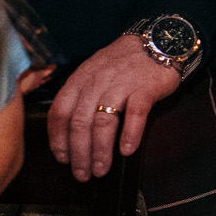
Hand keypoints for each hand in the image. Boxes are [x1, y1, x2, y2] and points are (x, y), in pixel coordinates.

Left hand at [48, 35, 183, 181]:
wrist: (157, 41)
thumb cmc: (123, 63)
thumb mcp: (94, 73)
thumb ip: (81, 96)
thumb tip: (70, 133)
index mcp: (80, 79)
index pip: (60, 111)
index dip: (58, 138)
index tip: (62, 158)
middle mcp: (97, 81)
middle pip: (80, 122)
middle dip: (79, 152)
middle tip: (82, 174)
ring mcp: (121, 84)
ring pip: (104, 121)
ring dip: (100, 150)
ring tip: (101, 169)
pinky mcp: (145, 88)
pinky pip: (135, 114)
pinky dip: (130, 134)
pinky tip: (127, 150)